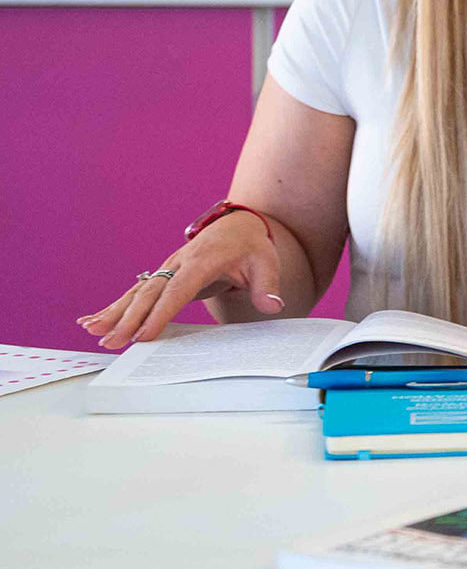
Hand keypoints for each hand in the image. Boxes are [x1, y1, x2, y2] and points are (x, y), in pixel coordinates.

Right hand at [77, 210, 285, 349]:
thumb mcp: (266, 262)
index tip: (145, 334)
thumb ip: (267, 285)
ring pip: (136, 293)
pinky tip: (91, 320)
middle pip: (150, 294)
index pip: (179, 289)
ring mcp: (167, 268)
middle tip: (112, 342)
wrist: (237, 226)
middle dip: (129, 319)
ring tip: (92, 332)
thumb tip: (272, 305)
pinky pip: (134, 293)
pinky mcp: (162, 275)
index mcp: (203, 260)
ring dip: (114, 313)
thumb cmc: (251, 247)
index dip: (160, 313)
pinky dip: (113, 307)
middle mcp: (179, 263)